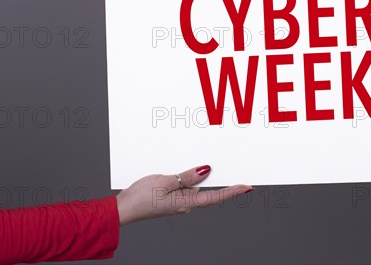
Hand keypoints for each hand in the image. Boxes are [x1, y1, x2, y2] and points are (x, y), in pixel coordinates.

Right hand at [115, 165, 251, 225]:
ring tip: (203, 163)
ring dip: (197, 175)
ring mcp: (177, 200)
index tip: (247, 187)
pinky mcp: (169, 196)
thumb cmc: (141, 198)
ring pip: (193, 185)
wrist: (123, 208)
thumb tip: (206, 171)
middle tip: (230, 167)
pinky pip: (183, 185)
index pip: (216, 197)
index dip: (233, 191)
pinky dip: (186, 176)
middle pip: (206, 189)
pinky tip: (182, 168)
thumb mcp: (165, 182)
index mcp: (187, 202)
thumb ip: (187, 176)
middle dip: (215, 178)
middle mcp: (185, 203)